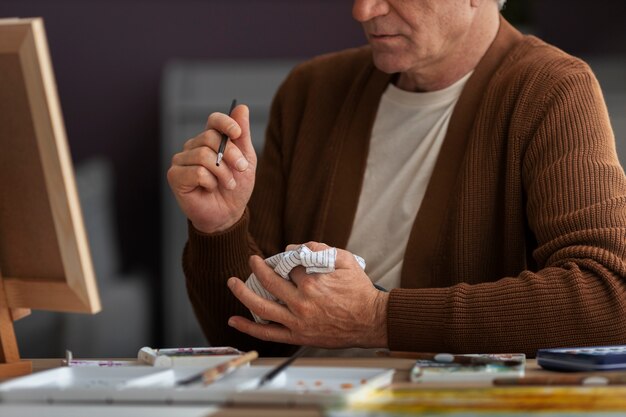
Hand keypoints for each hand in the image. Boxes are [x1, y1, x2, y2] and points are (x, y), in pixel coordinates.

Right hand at [167, 104, 256, 232]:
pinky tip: (209, 189)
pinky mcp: (175, 176)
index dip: (225, 123)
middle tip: (241, 169)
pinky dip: (209, 182)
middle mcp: (193, 147)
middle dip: (232, 155)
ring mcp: (181, 161)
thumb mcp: (246, 160)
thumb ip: (242, 135)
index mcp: (210, 140)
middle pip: (210, 138)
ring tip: (227, 184)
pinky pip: (196, 172)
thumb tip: (241, 107)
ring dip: (222, 173)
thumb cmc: (235, 188)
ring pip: (204, 156)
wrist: (228, 214)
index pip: (214, 121)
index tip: (237, 133)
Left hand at [226, 242, 388, 348]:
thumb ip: (321, 249)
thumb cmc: (360, 290)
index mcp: (311, 282)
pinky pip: (268, 333)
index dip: (285, 258)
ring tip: (232, 283)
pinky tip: (233, 320)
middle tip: (252, 261)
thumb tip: (296, 247)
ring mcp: (297, 320)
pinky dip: (249, 327)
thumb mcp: (345, 261)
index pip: (288, 265)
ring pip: (262, 307)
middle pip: (270, 282)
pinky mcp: (298, 336)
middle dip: (257, 268)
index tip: (286, 257)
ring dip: (243, 293)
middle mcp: (301, 301)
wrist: (372, 320)